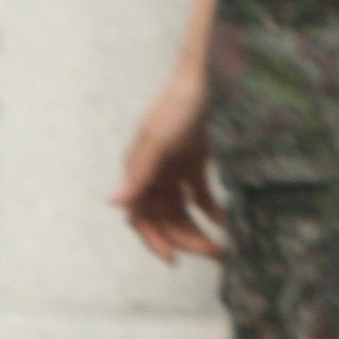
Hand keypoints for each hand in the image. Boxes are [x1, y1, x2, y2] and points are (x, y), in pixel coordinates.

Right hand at [113, 67, 224, 263]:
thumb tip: (113, 203)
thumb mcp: (158, 141)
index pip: (140, 215)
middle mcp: (154, 174)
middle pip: (165, 218)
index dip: (154, 239)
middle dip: (186, 238)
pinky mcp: (194, 162)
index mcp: (139, 171)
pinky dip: (211, 209)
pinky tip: (226, 220)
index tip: (175, 258)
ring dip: (198, 229)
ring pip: (182, 211)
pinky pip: (200, 195)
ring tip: (222, 246)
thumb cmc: (178, 107)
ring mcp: (174, 169)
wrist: (207, 79)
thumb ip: (138, 174)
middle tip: (214, 253)